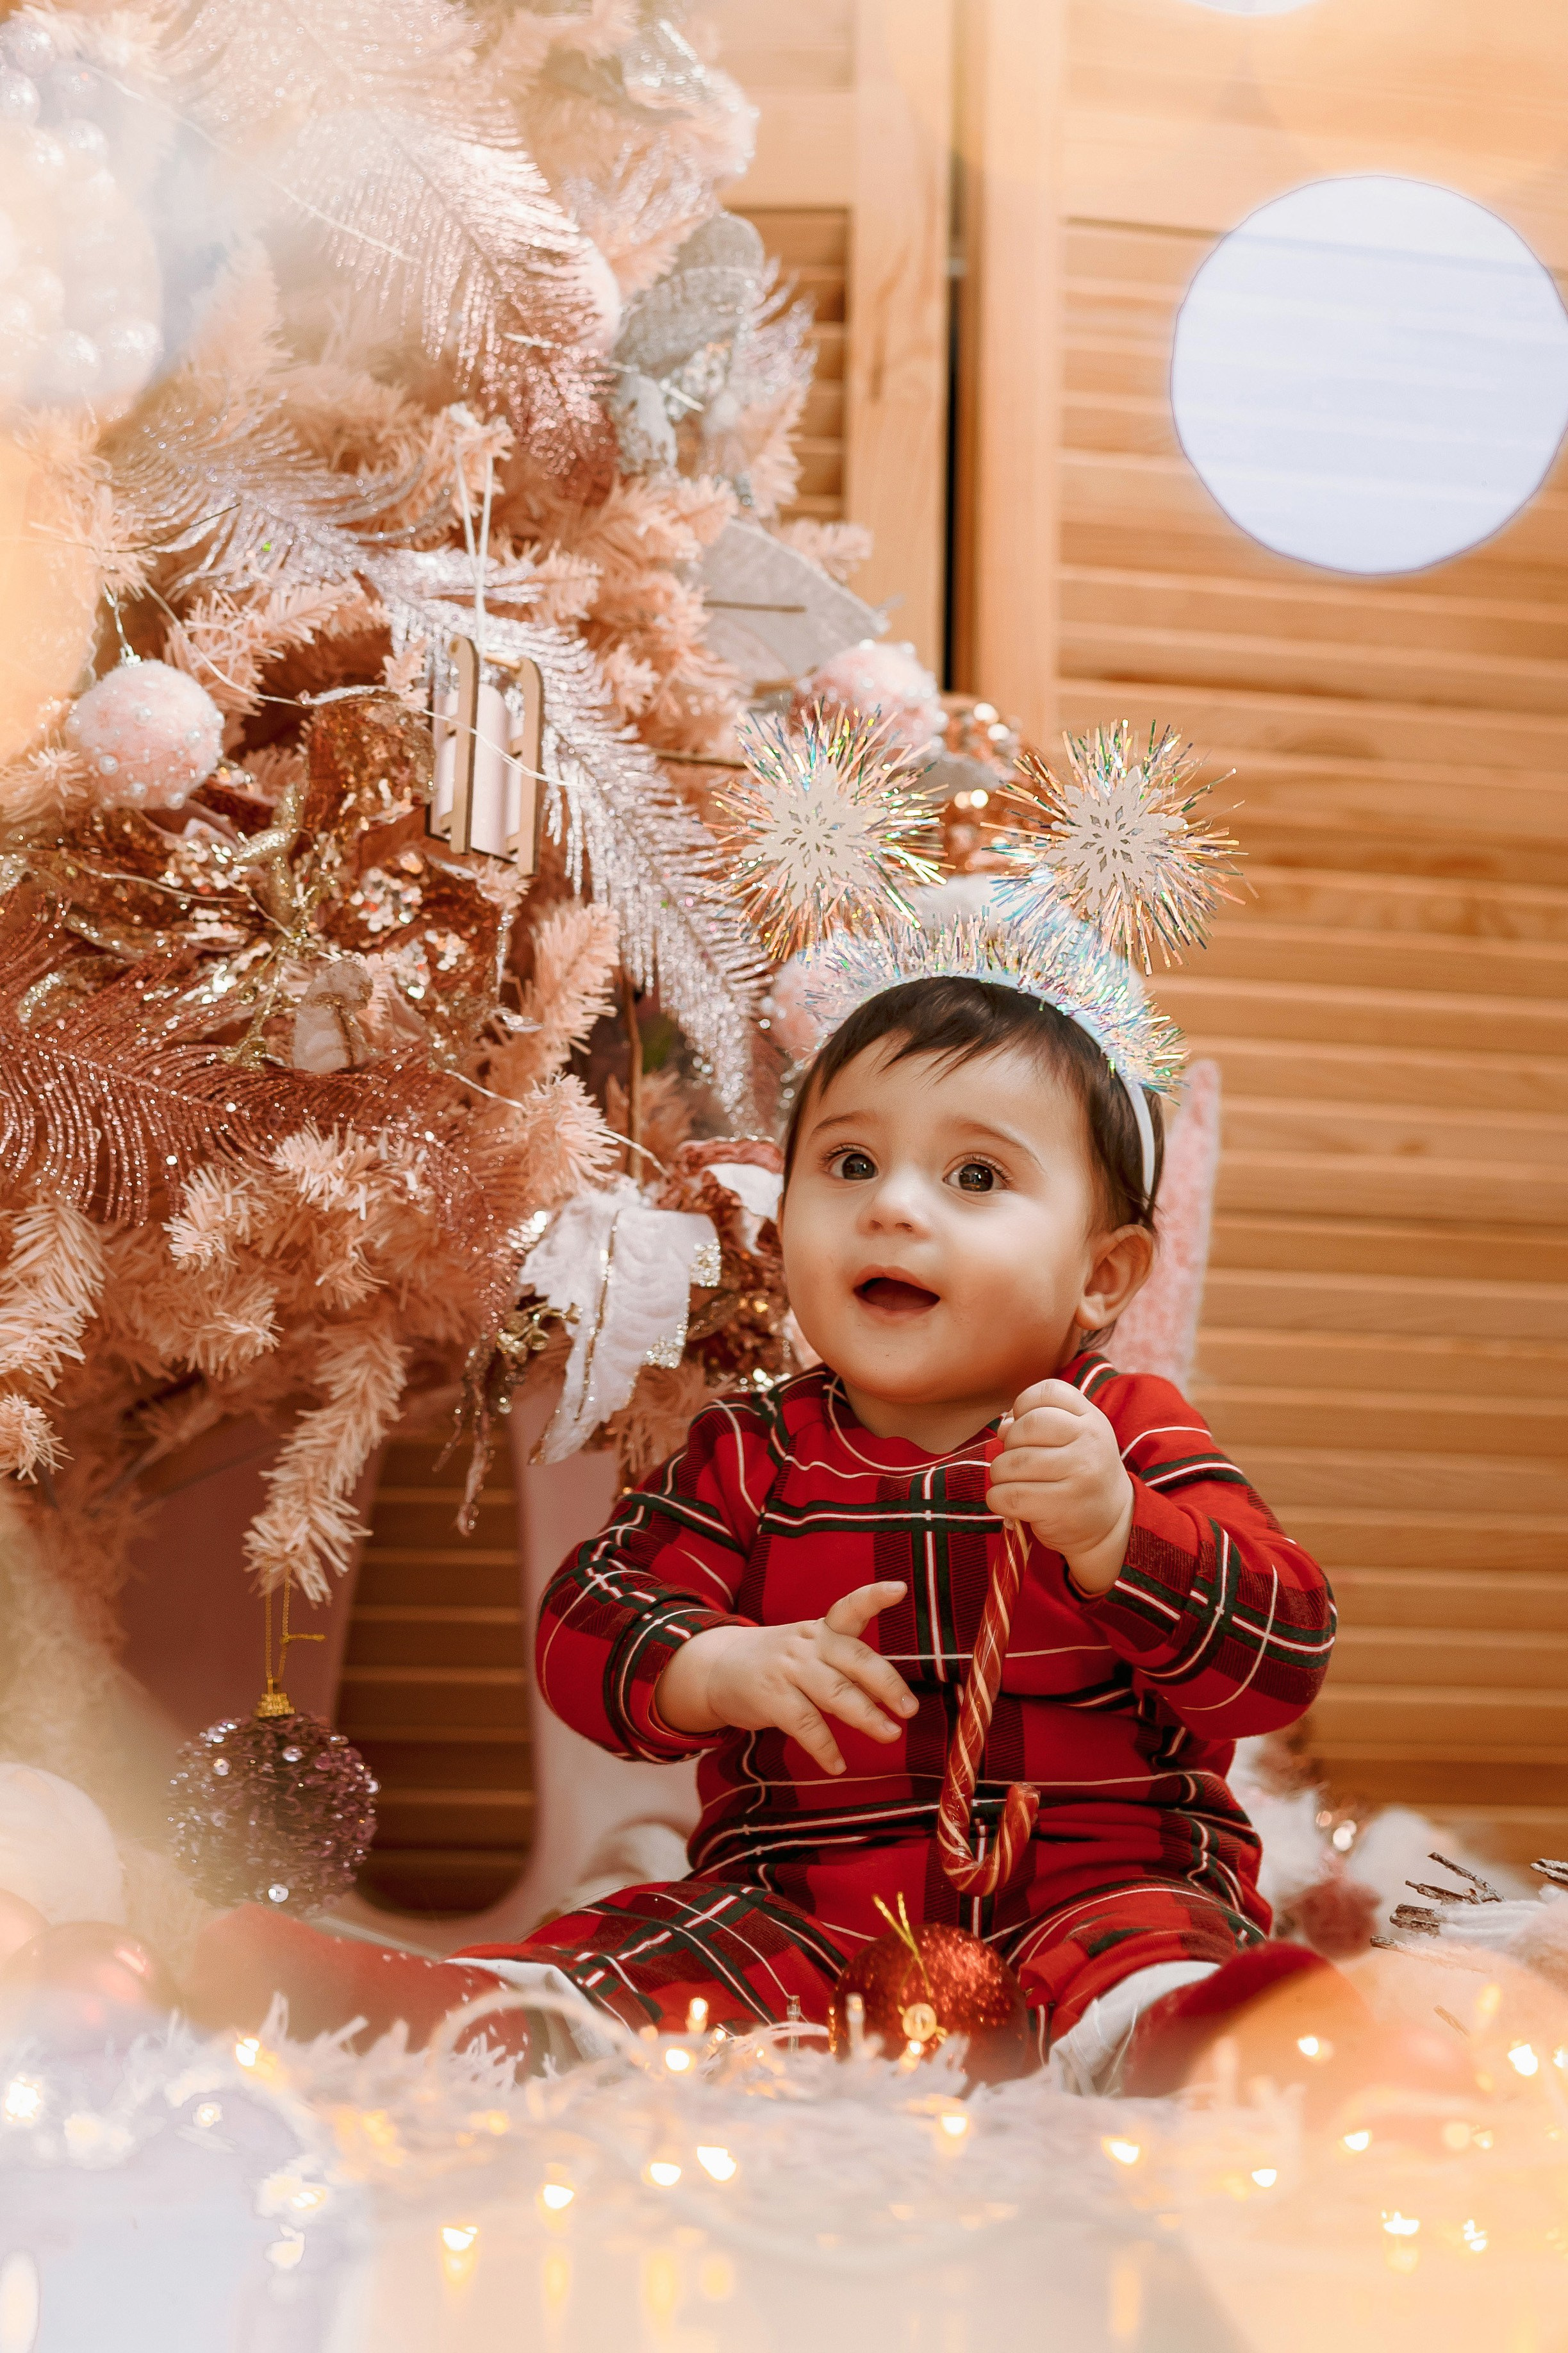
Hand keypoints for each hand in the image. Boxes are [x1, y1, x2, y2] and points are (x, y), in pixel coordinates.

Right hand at [653, 1581, 915, 1774]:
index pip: (850, 1608)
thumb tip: (888, 1697)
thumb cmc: (779, 1664)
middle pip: (855, 1659)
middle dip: (887, 1684)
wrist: (716, 1668)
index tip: (900, 1588)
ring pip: (836, 1693)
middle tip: (910, 1708)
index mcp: (823, 1629)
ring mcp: (788, 1669)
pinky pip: (806, 1725)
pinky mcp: (771, 1697)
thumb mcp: (811, 1652)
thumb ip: (846, 1668)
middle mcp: (808, 1643)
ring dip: (866, 1717)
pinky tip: (837, 1765)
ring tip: (890, 1734)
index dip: (874, 1597)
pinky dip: (825, 1748)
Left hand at [986, 1379, 1133, 1595]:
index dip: (1023, 1404)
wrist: (1111, 1521)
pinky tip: (1006, 1501)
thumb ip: (1037, 1422)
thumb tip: (1003, 1427)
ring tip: (1008, 1482)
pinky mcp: (1062, 1507)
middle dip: (1008, 1443)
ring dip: (999, 1473)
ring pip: (1013, 1463)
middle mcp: (1090, 1443)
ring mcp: (1079, 1475)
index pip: (1049, 1392)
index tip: (1021, 1424)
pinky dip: (997, 1498)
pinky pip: (1010, 1496)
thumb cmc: (1079, 1473)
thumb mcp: (1072, 1438)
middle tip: (1012, 1459)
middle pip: (1028, 1425)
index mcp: (1091, 1419)